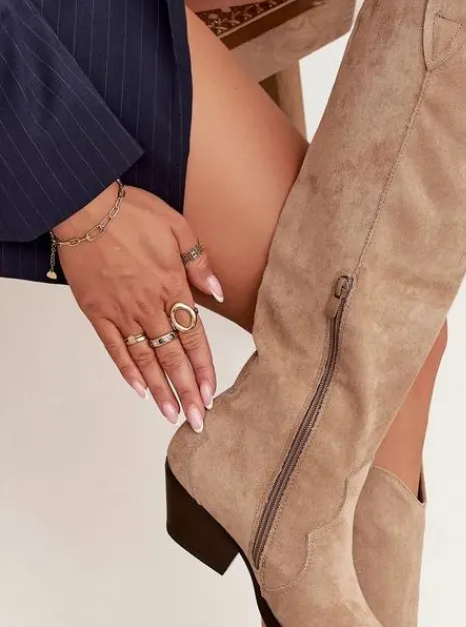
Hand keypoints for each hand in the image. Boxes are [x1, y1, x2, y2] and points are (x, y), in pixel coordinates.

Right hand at [56, 184, 222, 432]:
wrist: (85, 206)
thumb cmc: (131, 212)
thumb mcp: (178, 227)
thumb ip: (200, 263)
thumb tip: (220, 293)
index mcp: (172, 286)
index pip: (194, 338)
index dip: (204, 369)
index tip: (212, 393)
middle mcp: (149, 306)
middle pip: (173, 357)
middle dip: (187, 392)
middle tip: (197, 420)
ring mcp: (121, 312)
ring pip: (146, 359)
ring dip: (160, 390)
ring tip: (172, 415)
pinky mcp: (97, 312)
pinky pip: (114, 348)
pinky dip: (127, 371)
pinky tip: (139, 390)